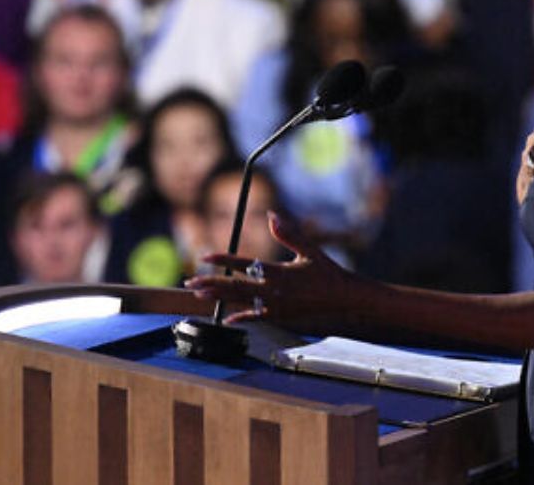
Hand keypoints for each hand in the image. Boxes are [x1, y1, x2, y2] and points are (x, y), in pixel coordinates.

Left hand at [185, 212, 351, 322]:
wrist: (343, 298)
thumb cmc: (327, 272)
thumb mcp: (309, 250)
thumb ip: (289, 234)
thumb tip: (271, 215)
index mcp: (278, 272)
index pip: (244, 264)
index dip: (222, 260)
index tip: (204, 256)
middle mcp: (273, 290)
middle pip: (234, 286)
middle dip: (210, 283)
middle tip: (190, 282)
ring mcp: (275, 306)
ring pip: (240, 302)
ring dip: (218, 298)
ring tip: (199, 295)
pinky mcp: (280, 317)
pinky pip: (255, 318)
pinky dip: (240, 317)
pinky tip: (226, 318)